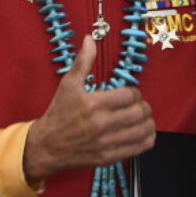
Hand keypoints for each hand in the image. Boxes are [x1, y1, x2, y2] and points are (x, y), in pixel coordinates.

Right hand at [22, 36, 155, 182]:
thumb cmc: (58, 113)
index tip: (131, 94)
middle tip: (139, 106)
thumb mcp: (68, 84)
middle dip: (143, 107)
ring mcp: (106, 143)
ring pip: (143, 131)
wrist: (47, 146)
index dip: (135, 93)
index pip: (130, 95)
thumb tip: (90, 39)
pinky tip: (143, 134)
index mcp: (94, 104)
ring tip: (142, 118)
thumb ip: (83, 61)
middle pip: (139, 112)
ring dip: (148, 123)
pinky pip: (138, 148)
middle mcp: (102, 124)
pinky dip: (147, 140)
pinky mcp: (109, 157)